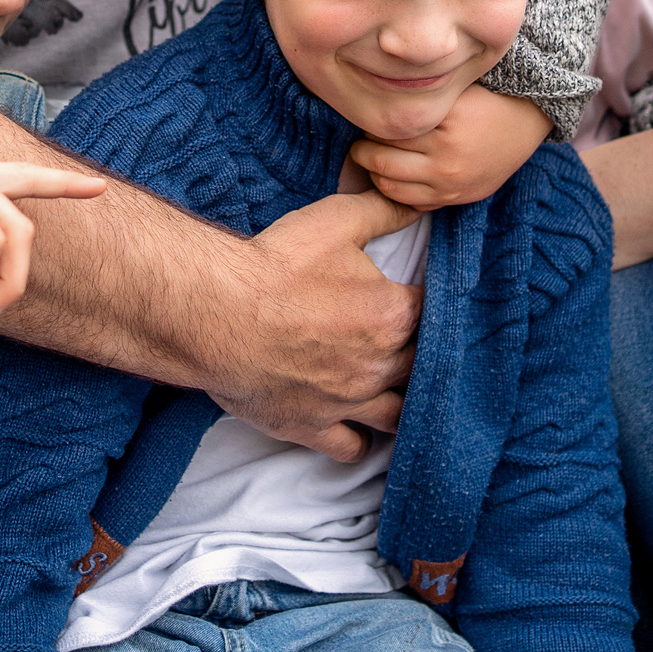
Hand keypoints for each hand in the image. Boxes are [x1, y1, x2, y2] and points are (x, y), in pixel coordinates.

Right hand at [207, 190, 421, 462]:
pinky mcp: (312, 426)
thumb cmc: (276, 266)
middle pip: (422, 366)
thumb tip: (419, 204)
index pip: (436, 313)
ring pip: (397, 415)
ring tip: (393, 388)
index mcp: (394, 316)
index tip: (421, 298)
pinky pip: (353, 447)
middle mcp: (380, 366)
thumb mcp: (335, 221)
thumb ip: (385, 211)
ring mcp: (348, 403)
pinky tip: (358, 423)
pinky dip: (361, 438)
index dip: (431, 304)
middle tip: (407, 339)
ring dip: (401, 401)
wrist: (216, 312)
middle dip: (419, 353)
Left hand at [349, 87, 552, 209]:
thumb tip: (373, 96)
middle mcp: (446, 157)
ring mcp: (449, 182)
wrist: (523, 125)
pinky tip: (390, 175)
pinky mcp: (453, 198)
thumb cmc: (484, 100)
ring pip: (389, 184)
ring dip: (372, 171)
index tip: (369, 116)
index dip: (371, 122)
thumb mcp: (455, 90)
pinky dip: (391, 190)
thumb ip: (420, 97)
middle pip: (381, 159)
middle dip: (362, 149)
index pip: (388, 127)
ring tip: (370, 157)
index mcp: (446, 122)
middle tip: (361, 139)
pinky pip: (409, 202)